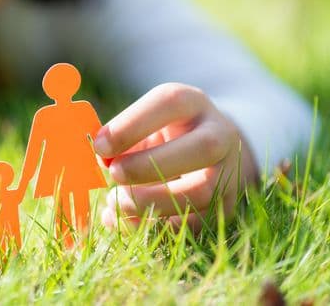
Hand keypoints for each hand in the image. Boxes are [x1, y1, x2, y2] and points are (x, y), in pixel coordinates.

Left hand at [93, 83, 257, 231]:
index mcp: (193, 103)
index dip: (132, 125)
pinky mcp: (226, 206)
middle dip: (149, 166)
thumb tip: (102, 159)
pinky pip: (195, 224)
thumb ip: (122, 137)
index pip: (170, 102)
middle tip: (114, 174)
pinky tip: (127, 221)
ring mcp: (230, 172)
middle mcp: (220, 134)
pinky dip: (156, 227)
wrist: (211, 151)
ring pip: (202, 192)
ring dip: (152, 202)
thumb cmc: (164, 133)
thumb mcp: (144, 123)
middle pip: (201, 148)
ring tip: (117, 202)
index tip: (100, 146)